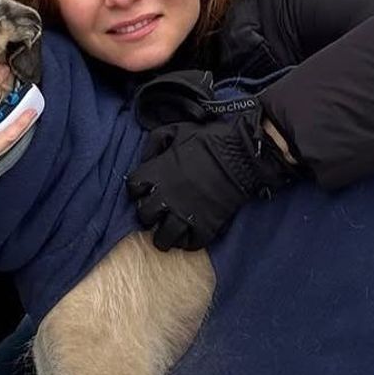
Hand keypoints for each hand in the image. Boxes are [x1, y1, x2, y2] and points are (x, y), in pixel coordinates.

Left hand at [126, 108, 298, 250]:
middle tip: (157, 212)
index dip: (137, 190)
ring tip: (169, 233)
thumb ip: (155, 142)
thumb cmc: (208, 140)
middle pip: (144, 215)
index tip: (145, 190)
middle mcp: (166, 198)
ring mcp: (185, 214)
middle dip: (148, 215)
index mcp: (156, 174)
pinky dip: (188, 243)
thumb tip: (147, 158)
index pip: (132, 188)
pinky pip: (190, 244)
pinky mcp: (205, 225)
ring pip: (164, 237)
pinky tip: (189, 236)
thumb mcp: (176, 130)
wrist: (240, 154)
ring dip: (164, 236)